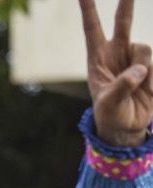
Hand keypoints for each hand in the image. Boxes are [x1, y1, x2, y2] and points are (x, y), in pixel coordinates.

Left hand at [83, 0, 152, 145]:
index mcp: (97, 59)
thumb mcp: (109, 103)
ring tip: (138, 88)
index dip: (89, 10)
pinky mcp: (151, 66)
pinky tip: (148, 93)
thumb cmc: (110, 114)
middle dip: (127, 3)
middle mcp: (116, 53)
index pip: (92, 30)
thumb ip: (122, 85)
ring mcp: (135, 58)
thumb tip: (139, 71)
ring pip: (144, 49)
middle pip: (123, 22)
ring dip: (143, 69)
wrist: (126, 127)